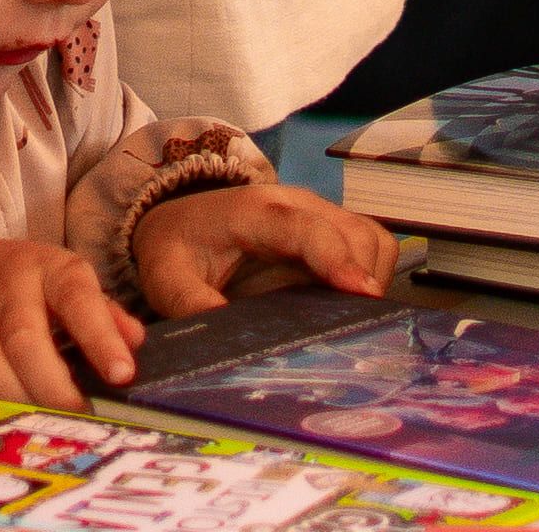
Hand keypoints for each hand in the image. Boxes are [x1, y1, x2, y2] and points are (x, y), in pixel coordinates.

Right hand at [0, 237, 134, 408]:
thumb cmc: (21, 287)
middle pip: (25, 339)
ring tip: (46, 427)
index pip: (76, 298)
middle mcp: (2, 287)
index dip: (100, 337)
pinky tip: (9, 425)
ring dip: (20, 404)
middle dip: (54, 387)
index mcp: (44, 267)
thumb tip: (134, 342)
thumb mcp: (63, 284)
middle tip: (80, 418)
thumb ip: (102, 314)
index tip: (123, 375)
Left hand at [132, 179, 395, 323]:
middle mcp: (293, 203)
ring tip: (352, 316)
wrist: (178, 221)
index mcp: (252, 211)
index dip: (336, 258)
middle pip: (351, 232)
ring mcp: (315, 212)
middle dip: (361, 277)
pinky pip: (369, 243)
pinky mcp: (328, 226)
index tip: (361, 293)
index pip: (305, 228)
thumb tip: (225, 334)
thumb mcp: (166, 279)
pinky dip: (372, 271)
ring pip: (369, 235)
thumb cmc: (176, 249)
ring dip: (371, 275)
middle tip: (354, 325)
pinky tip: (349, 302)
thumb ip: (191, 303)